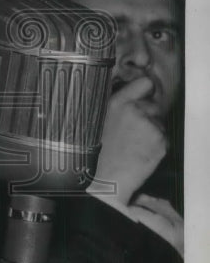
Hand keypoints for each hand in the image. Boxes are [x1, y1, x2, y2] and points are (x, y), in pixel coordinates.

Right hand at [89, 76, 167, 205]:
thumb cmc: (99, 152)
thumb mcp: (99, 121)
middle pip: (154, 106)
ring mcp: (150, 125)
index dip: (146, 91)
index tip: (144, 97)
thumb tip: (131, 97)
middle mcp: (136, 110)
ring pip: (159, 124)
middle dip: (149, 117)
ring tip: (135, 146)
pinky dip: (156, 146)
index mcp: (118, 103)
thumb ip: (116, 106)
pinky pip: (163, 139)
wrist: (107, 178)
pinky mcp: (161, 141)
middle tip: (134, 133)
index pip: (145, 83)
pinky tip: (141, 153)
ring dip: (152, 133)